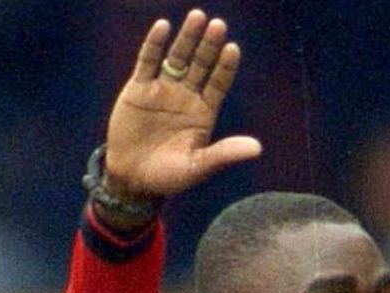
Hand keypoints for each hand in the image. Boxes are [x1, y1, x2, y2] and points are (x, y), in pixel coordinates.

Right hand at [101, 10, 259, 201]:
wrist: (132, 178)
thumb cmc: (168, 176)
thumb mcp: (198, 167)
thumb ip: (224, 154)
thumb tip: (258, 149)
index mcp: (204, 111)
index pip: (219, 82)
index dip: (225, 66)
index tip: (233, 49)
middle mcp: (186, 95)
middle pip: (201, 64)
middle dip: (209, 45)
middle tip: (218, 24)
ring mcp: (162, 89)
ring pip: (177, 57)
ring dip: (187, 38)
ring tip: (198, 17)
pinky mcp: (138, 88)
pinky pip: (148, 61)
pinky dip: (154, 44)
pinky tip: (163, 26)